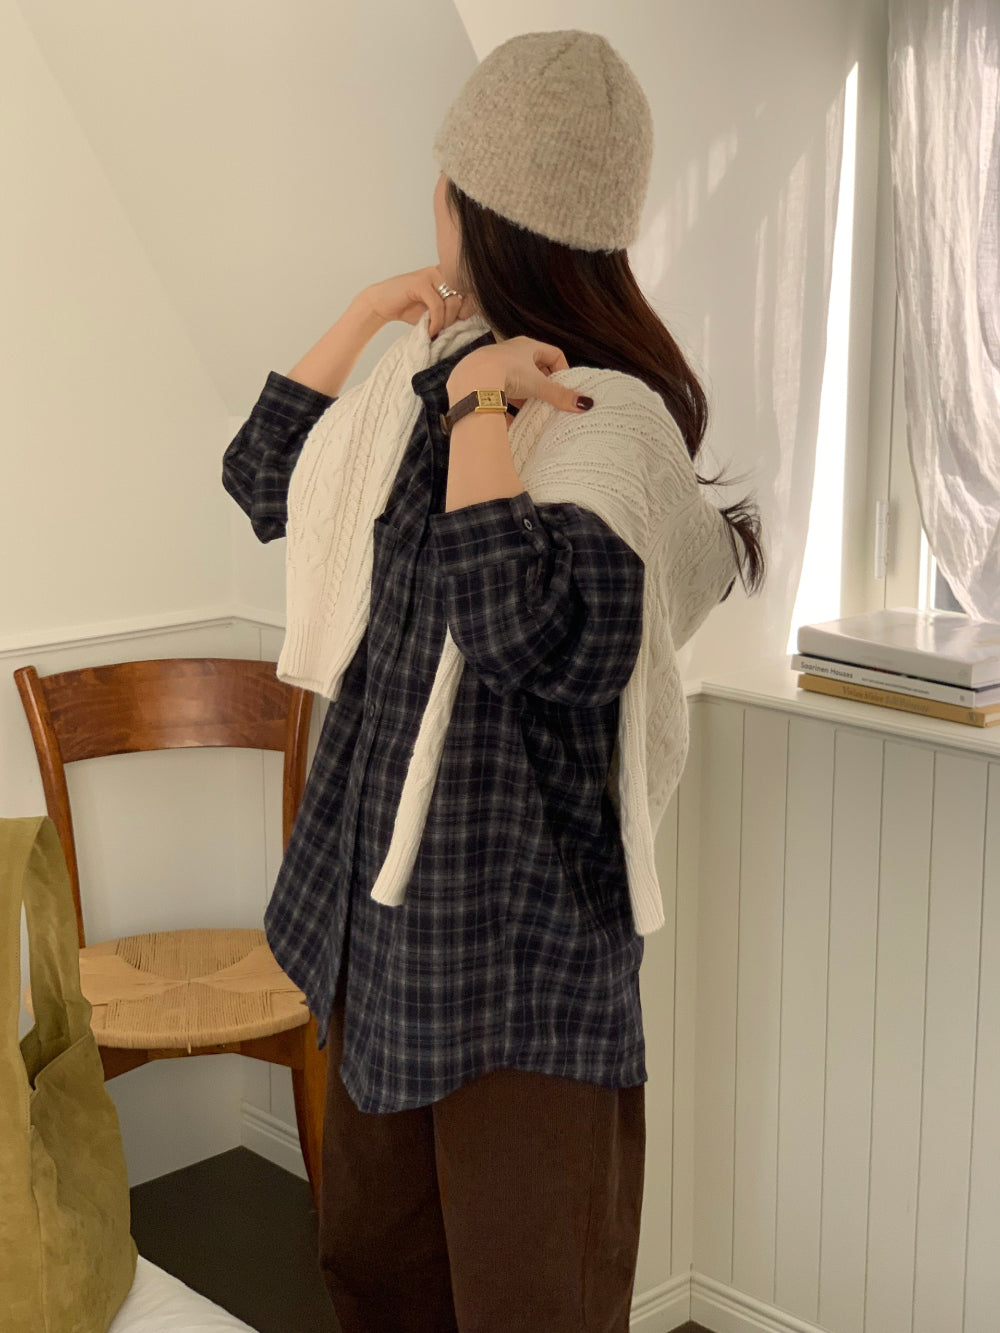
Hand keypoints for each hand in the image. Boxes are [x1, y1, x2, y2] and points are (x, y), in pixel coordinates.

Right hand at [360, 266, 480, 337]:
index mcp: (448, 275)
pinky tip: (430, 329)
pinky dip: (436, 321)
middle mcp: (442, 271)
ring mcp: (431, 275)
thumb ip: (452, 310)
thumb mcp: (435, 310)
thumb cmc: (409, 308)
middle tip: (445, 330)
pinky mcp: (420, 282)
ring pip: (452, 301)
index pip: (471, 290)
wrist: (382, 303)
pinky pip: (437, 305)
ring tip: (436, 330)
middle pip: (464, 297)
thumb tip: (471, 319)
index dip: (469, 310)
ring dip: (446, 321)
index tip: (459, 325)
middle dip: (457, 318)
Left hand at [447, 337, 592, 415]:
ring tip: (529, 412)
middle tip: (548, 401)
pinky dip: (504, 405)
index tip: (564, 387)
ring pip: (513, 380)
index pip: (552, 353)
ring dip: (523, 395)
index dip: (561, 369)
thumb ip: (560, 395)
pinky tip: (509, 420)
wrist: (471, 381)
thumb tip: (585, 404)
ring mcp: (492, 364)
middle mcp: (508, 351)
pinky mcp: (478, 379)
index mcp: (526, 346)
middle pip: (532, 367)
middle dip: (541, 385)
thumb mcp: (538, 385)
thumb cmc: (506, 373)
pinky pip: (496, 392)